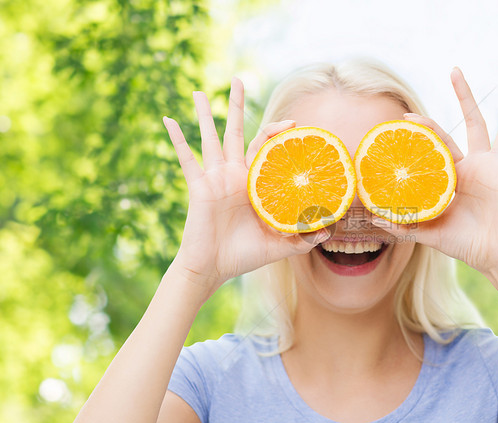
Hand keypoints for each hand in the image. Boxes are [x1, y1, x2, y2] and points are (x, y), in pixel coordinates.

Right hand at [162, 78, 329, 296]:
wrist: (214, 269)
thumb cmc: (243, 256)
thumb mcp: (279, 246)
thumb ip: (303, 237)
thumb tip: (329, 230)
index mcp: (253, 183)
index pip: (266, 148)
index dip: (277, 133)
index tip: (293, 123)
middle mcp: (233, 174)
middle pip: (237, 131)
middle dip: (239, 106)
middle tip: (240, 79)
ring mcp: (214, 178)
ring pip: (210, 138)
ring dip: (205, 114)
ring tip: (199, 91)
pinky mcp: (199, 187)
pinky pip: (187, 159)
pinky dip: (177, 139)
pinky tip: (167, 119)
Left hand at [371, 68, 497, 273]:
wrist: (493, 258)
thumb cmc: (465, 244)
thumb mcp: (430, 231)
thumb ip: (405, 223)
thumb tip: (374, 220)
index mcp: (458, 174)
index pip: (439, 143)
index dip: (425, 128)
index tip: (406, 116)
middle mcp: (478, 165)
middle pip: (471, 122)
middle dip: (464, 96)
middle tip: (454, 69)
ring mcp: (497, 169)